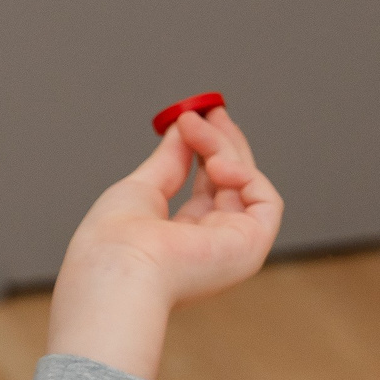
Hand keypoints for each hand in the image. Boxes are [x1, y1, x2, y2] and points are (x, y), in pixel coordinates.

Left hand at [46, 103, 282, 379]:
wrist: (118, 269)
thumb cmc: (114, 241)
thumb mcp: (141, 187)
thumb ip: (169, 159)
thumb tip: (186, 126)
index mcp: (178, 241)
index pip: (207, 189)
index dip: (207, 150)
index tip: (199, 117)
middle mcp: (208, 249)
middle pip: (231, 185)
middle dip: (223, 142)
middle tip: (211, 110)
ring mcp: (231, 251)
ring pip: (244, 184)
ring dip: (222, 148)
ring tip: (197, 131)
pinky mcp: (252, 250)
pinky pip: (266, 201)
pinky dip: (245, 173)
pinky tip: (216, 164)